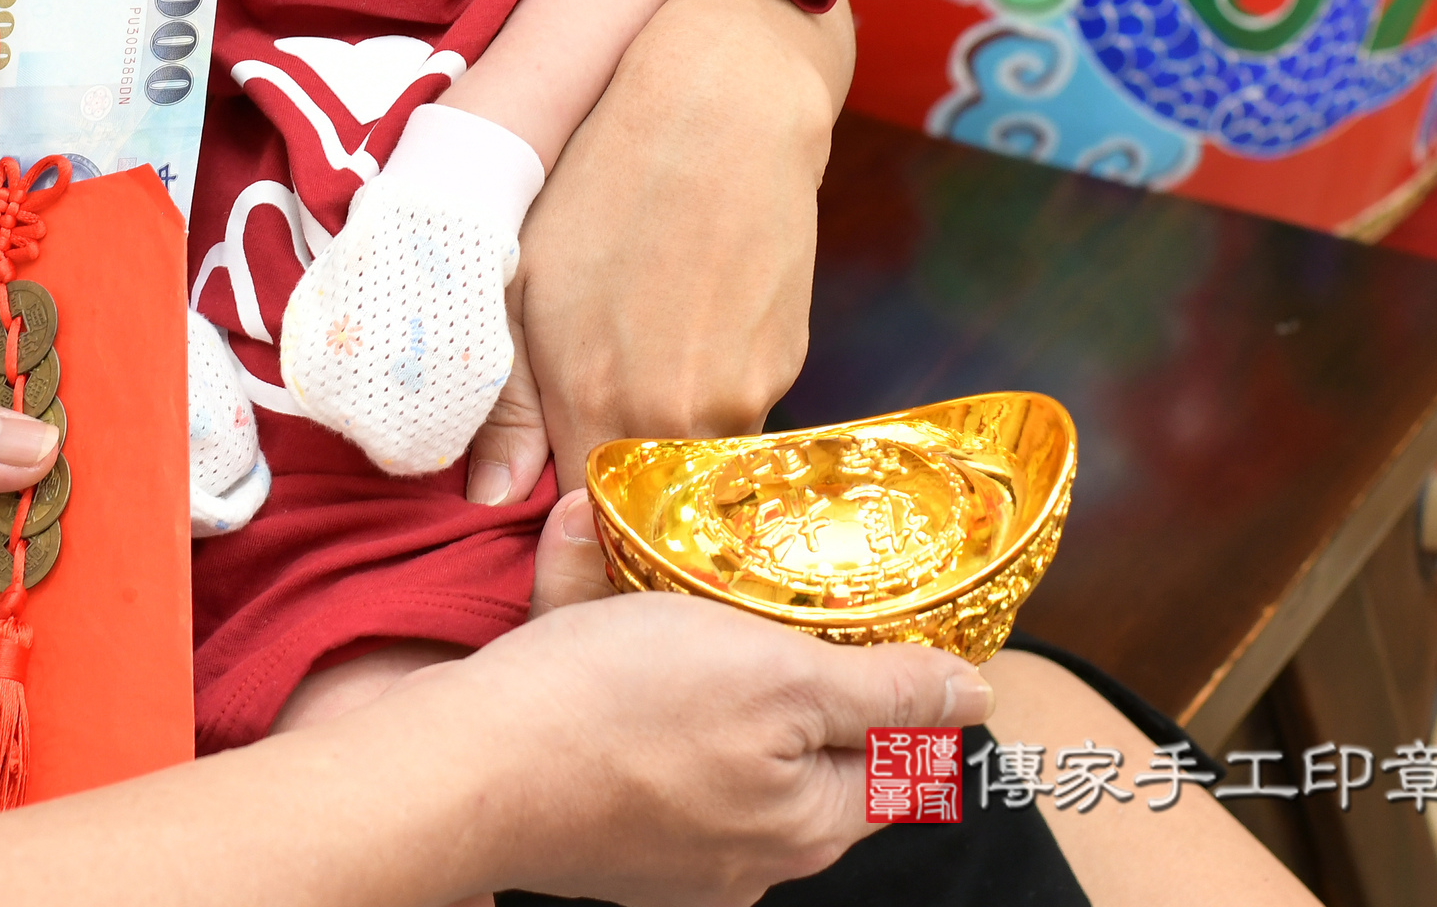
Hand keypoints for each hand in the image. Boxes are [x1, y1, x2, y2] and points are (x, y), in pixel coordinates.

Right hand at [379, 591, 989, 904]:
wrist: (459, 767)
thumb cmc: (615, 711)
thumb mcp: (778, 674)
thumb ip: (883, 691)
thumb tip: (977, 698)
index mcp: (807, 823)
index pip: (899, 754)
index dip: (898, 678)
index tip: (873, 609)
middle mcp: (746, 851)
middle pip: (802, 741)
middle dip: (783, 657)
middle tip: (753, 587)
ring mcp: (667, 845)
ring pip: (713, 728)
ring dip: (695, 650)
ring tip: (660, 585)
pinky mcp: (599, 819)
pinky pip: (638, 732)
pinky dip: (624, 666)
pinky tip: (594, 611)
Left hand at [467, 0, 853, 501]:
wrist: (723, 106)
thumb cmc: (601, 179)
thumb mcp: (522, 279)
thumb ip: (508, 403)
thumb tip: (490, 497)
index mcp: (596, 400)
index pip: (585, 518)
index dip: (567, 511)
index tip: (554, 481)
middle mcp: (676, 417)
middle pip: (645, 498)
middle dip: (617, 477)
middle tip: (594, 400)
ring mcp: (743, 395)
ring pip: (691, 459)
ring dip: (662, 430)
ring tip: (641, 336)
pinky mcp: (786, 365)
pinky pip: (735, 415)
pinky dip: (706, 390)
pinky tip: (686, 317)